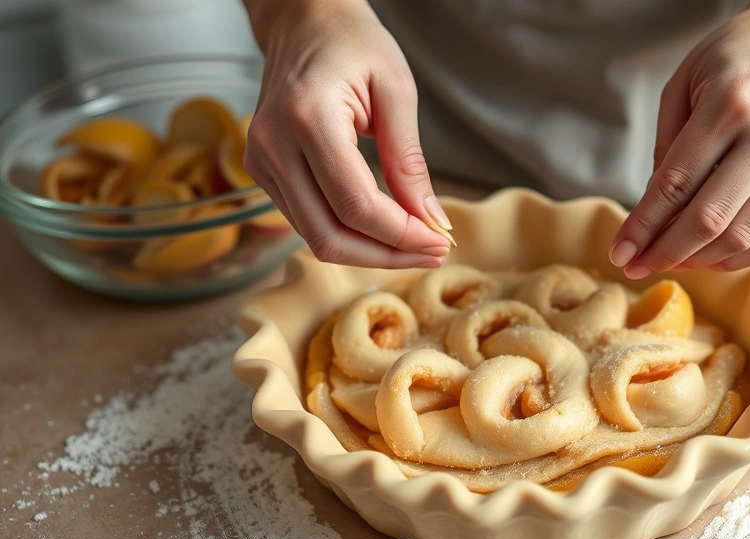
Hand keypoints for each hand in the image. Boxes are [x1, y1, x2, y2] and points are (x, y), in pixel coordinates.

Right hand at [242, 0, 451, 267]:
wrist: (303, 22)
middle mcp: (273, 145)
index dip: (400, 234)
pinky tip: (384, 228)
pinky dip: (349, 234)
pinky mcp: (262, 171)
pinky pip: (307, 222)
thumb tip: (430, 220)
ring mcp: (261, 162)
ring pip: (316, 237)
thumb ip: (409, 161)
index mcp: (308, 118)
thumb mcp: (397, 91)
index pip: (355, 204)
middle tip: (432, 251)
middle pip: (329, 235)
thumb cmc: (353, 44)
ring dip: (369, 252)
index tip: (439, 240)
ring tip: (415, 242)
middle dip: (385, 254)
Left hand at [610, 1, 749, 276]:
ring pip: (742, 238)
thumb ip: (665, 148)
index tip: (619, 254)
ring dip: (698, 261)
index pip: (675, 184)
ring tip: (670, 260)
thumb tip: (651, 216)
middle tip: (638, 265)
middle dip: (665, 253)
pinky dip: (736, 259)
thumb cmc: (736, 59)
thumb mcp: (683, 85)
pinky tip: (708, 256)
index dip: (642, 227)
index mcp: (731, 102)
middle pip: (710, 220)